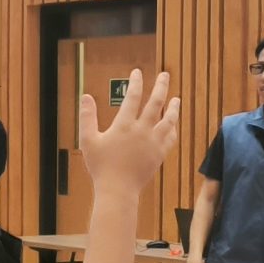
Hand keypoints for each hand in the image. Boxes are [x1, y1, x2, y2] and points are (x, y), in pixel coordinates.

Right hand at [78, 70, 180, 196]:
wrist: (118, 190)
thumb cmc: (100, 166)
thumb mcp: (88, 140)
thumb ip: (87, 117)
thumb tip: (86, 96)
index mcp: (124, 125)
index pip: (133, 97)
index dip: (135, 82)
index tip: (137, 72)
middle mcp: (142, 131)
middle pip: (156, 103)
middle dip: (161, 87)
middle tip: (165, 75)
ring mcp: (153, 143)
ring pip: (169, 120)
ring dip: (173, 107)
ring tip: (177, 98)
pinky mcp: (159, 154)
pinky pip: (171, 138)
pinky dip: (173, 128)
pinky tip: (173, 124)